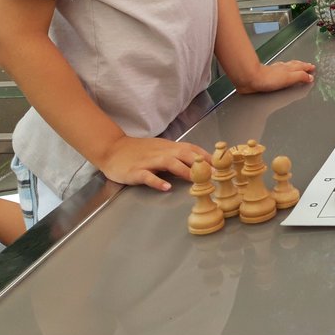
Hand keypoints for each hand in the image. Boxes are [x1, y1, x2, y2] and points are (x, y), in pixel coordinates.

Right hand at [97, 136, 211, 191]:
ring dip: (184, 171)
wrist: (113, 149)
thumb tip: (200, 163)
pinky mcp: (136, 171)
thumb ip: (178, 155)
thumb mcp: (161, 149)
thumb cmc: (140, 151)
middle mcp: (162, 152)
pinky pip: (148, 176)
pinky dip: (157, 181)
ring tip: (195, 180)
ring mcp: (149, 161)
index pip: (192, 149)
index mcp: (170, 147)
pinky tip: (166, 187)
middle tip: (213, 174)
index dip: (207, 156)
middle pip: (184, 154)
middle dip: (200, 163)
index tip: (221, 165)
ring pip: (169, 163)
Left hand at [234, 60, 315, 94]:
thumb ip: (300, 77)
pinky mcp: (267, 75)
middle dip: (302, 65)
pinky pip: (279, 70)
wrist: (251, 78)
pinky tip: (280, 71)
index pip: (301, 67)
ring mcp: (274, 71)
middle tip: (308, 66)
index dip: (307, 68)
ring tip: (297, 66)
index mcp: (289, 69)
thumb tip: (310, 77)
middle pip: (295, 65)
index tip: (312, 68)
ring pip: (287, 66)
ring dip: (294, 66)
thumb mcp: (289, 78)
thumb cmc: (268, 79)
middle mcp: (282, 68)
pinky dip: (283, 69)